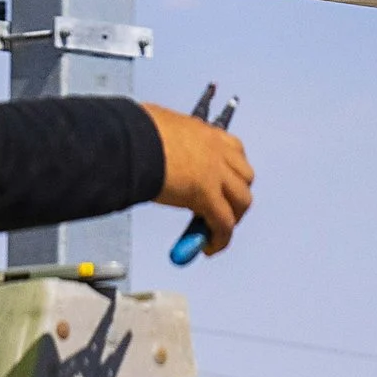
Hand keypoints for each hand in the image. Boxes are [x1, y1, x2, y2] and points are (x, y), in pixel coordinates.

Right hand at [143, 102, 253, 255]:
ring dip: (232, 217)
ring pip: (242, 200)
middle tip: (220, 210)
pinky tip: (209, 248)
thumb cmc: (135, 132)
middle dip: (236, 195)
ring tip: (215, 232)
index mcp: (204, 131)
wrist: (131, 141)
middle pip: (244, 177)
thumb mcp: (158, 128)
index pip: (233, 150)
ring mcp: (216, 173)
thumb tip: (150, 152)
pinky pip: (224, 224)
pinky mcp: (208, 195)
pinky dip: (220, 239)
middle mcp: (216, 150)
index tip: (221, 183)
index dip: (230, 170)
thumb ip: (163, 141)